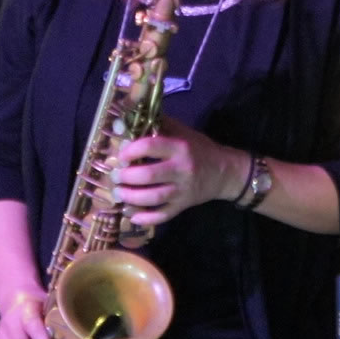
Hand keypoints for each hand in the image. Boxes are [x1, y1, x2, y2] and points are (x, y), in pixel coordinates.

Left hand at [109, 119, 247, 228]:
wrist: (223, 172)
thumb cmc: (198, 149)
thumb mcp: (183, 132)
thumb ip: (159, 125)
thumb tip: (129, 119)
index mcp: (179, 147)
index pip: (151, 146)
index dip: (131, 150)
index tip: (121, 154)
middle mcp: (181, 169)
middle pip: (149, 174)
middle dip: (126, 176)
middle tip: (115, 176)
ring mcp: (182, 190)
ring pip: (153, 198)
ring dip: (131, 197)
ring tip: (118, 193)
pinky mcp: (182, 206)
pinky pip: (162, 215)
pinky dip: (145, 218)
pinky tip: (132, 215)